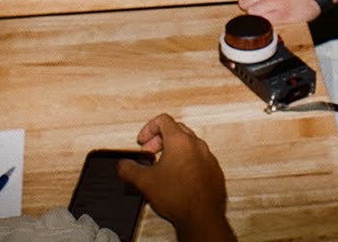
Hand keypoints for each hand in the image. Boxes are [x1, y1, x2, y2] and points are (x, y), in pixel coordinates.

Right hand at [117, 114, 235, 241]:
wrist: (202, 216)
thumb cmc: (180, 197)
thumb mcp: (145, 181)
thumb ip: (129, 169)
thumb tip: (123, 165)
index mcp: (180, 141)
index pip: (163, 120)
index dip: (148, 128)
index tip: (143, 141)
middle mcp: (197, 145)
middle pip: (177, 130)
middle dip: (160, 139)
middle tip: (150, 153)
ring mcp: (208, 157)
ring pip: (189, 144)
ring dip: (174, 151)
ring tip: (163, 166)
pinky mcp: (214, 170)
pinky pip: (199, 159)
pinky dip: (187, 162)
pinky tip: (178, 178)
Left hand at [233, 0, 319, 23]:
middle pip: (243, 2)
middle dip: (249, 6)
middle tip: (261, 5)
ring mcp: (273, 2)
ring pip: (251, 12)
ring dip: (257, 14)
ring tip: (268, 11)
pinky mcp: (280, 14)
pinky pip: (262, 20)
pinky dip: (264, 21)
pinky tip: (272, 16)